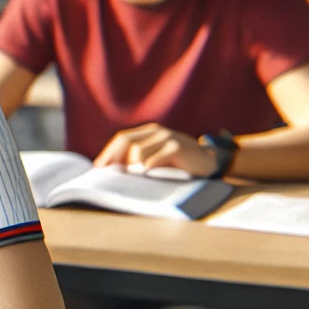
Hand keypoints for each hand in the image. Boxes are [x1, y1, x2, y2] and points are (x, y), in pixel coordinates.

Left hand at [94, 123, 212, 176]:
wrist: (210, 162)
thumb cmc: (180, 163)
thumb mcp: (158, 157)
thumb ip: (140, 158)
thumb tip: (112, 169)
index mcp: (150, 131)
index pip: (122, 138)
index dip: (108, 152)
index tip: (98, 167)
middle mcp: (157, 131)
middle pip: (126, 141)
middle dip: (113, 157)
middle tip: (107, 173)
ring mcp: (168, 137)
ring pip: (138, 151)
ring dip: (132, 166)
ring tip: (133, 177)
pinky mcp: (177, 147)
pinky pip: (154, 159)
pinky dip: (148, 167)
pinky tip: (147, 174)